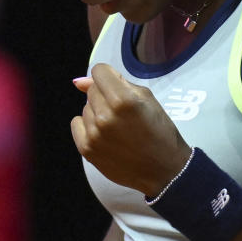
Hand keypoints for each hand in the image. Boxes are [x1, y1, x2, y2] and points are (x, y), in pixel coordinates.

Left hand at [71, 63, 192, 196]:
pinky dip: (87, 126)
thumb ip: (115, 83)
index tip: (118, 87)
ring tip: (117, 127)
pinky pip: (76, 124)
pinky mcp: (87, 149)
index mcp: (123, 100)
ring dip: (98, 112)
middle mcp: (105, 116)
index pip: (99, 71)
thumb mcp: (146, 98)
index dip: (109, 76)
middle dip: (105, 95)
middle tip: (123, 113)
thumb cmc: (160, 131)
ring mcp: (94, 134)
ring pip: (85, 107)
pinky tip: (104, 135)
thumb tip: (78, 81)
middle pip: (92, 90)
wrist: (164, 169)